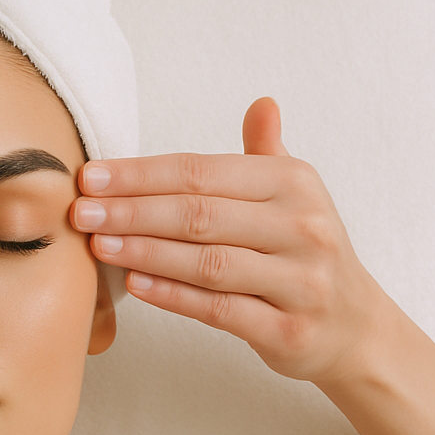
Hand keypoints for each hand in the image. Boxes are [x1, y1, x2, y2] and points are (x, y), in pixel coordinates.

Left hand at [71, 97, 401, 386]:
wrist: (354, 326)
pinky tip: (135, 285)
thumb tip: (261, 104)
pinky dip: (174, 297)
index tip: (91, 176)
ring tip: (97, 245)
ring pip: (206, 262)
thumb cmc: (304, 253)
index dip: (142, 174)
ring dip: (144, 252)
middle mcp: (302, 227)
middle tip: (81, 212)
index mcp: (293, 184)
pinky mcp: (288, 329)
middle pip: (199, 214)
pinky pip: (220, 310)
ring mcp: (299, 281)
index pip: (203, 172)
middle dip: (132, 211)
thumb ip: (267, 153)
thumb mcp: (295, 196)